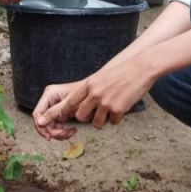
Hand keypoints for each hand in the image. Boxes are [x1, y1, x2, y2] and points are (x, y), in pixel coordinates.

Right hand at [32, 81, 82, 139]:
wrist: (96, 94)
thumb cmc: (85, 94)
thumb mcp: (68, 105)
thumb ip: (53, 113)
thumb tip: (40, 123)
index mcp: (49, 94)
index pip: (37, 113)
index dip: (41, 126)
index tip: (49, 136)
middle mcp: (50, 99)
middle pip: (43, 121)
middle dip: (53, 131)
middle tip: (63, 134)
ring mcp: (54, 106)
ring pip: (50, 125)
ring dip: (59, 132)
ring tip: (69, 133)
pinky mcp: (60, 112)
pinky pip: (57, 125)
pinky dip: (63, 131)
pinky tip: (72, 131)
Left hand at [34, 60, 154, 133]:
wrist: (140, 68)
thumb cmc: (121, 72)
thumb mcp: (100, 77)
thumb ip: (90, 90)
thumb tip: (82, 104)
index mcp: (89, 84)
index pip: (70, 101)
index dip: (61, 111)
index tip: (49, 118)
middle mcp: (95, 94)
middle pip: (81, 116)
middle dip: (86, 118)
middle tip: (94, 113)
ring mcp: (106, 102)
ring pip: (96, 123)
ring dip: (103, 120)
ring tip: (111, 110)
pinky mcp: (118, 109)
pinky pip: (113, 122)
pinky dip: (117, 118)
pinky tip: (122, 107)